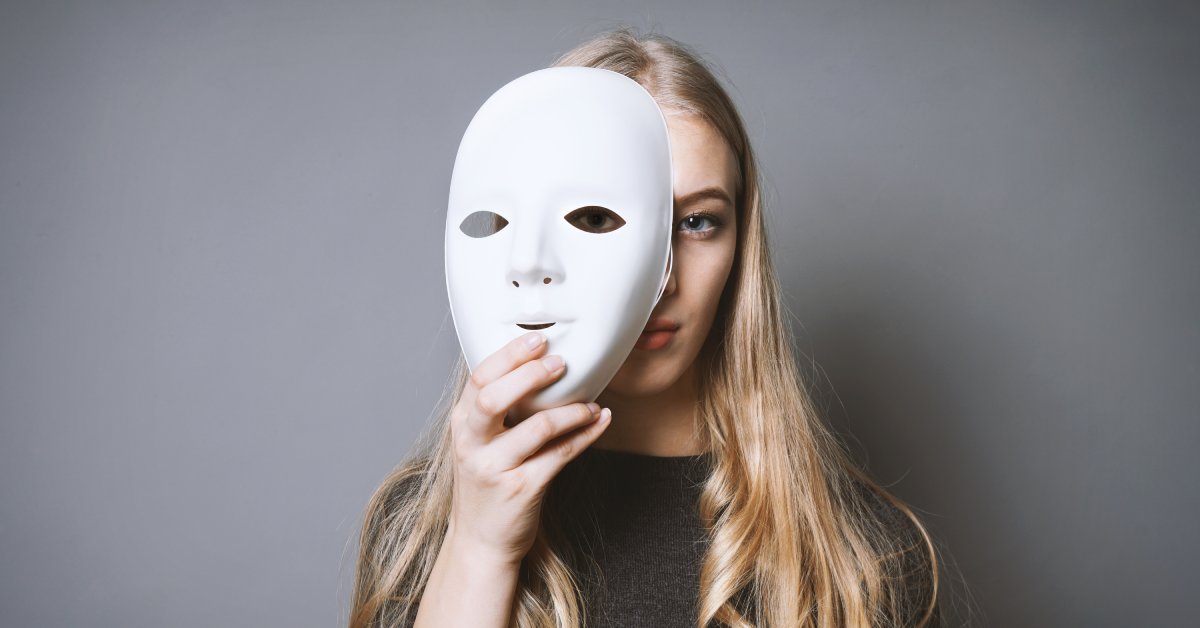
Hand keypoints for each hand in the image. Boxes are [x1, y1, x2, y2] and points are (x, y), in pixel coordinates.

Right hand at [445, 331, 611, 565]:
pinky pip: (561, 454)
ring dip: (571, 411)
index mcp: (462, 425)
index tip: (537, 338)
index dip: (509, 355)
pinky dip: (586, 435)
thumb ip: (496, 410)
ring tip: (591, 403)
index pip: (479, 379)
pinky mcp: (522, 489)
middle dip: (531, 374)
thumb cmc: (486, 483)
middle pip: (494, 397)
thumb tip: (538, 367)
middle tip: (561, 362)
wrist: (480, 540)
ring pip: (537, 427)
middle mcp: (472, 445)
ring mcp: (495, 469)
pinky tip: (600, 421)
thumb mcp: (479, 443)